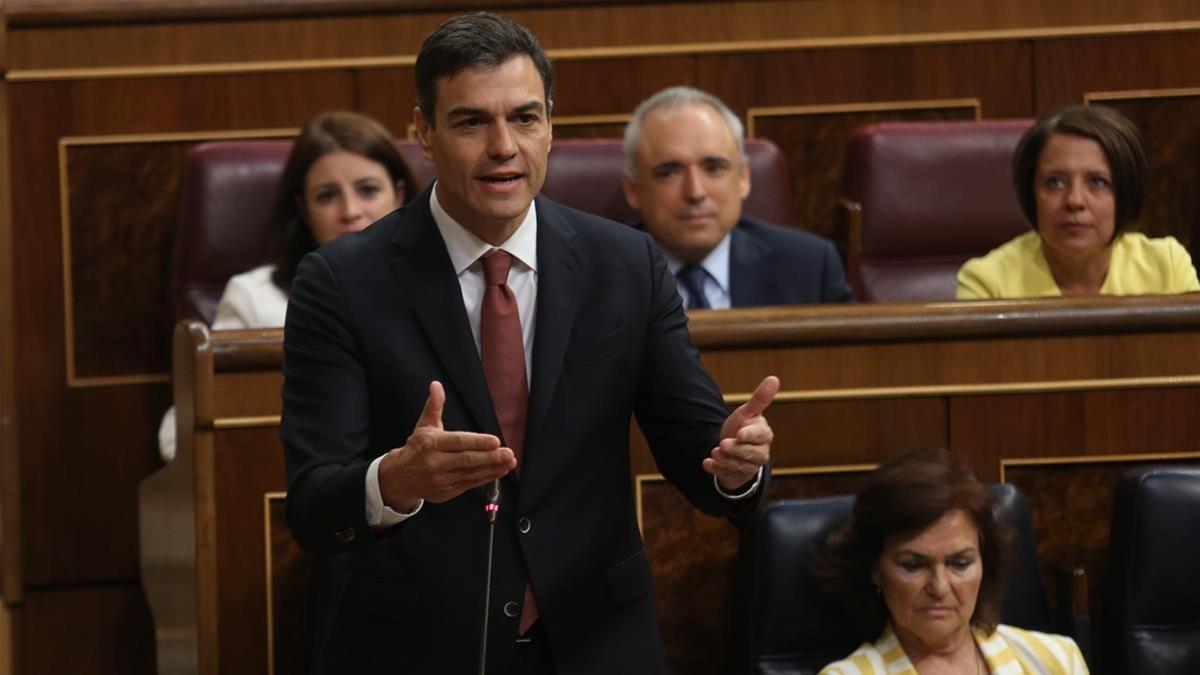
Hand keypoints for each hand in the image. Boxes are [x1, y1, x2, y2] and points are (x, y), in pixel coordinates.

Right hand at [378, 381, 516, 510]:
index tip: (495, 441)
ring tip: (508, 462)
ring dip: (492, 468)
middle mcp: (435, 462)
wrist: (399, 478)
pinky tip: (499, 471)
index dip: (478, 442)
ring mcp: (440, 479)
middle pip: (467, 460)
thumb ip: (434, 406)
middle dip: (490, 457)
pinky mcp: (446, 492)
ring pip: (470, 474)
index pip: (458, 442)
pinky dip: (486, 478)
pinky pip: (469, 484)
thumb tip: (436, 386)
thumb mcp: (424, 425)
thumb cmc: (417, 448)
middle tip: (508, 453)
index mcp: (431, 443)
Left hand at [703, 375, 777, 491]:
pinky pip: (727, 475)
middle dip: (736, 449)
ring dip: (726, 460)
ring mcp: (749, 467)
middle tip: (722, 444)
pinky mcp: (736, 476)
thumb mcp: (748, 412)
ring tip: (715, 451)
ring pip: (740, 466)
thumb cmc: (743, 427)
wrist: (732, 448)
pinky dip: (716, 470)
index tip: (740, 433)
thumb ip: (760, 399)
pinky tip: (707, 463)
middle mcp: (760, 453)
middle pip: (751, 454)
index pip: (760, 436)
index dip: (750, 435)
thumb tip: (774, 378)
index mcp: (764, 435)